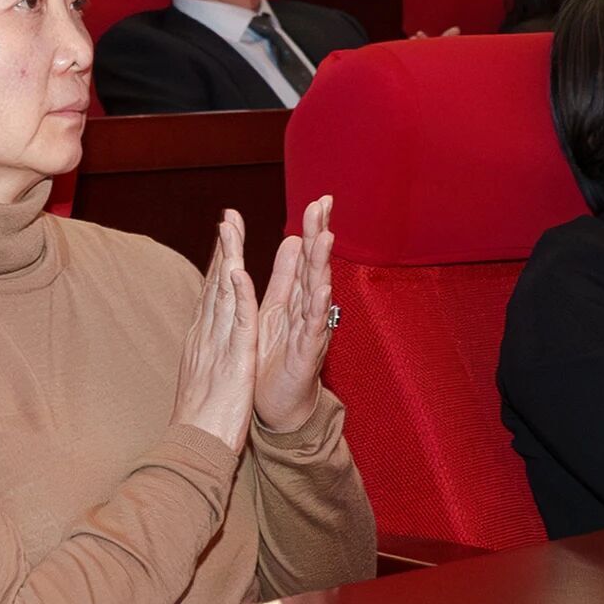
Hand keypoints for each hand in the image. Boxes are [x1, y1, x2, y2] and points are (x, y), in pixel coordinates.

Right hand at [168, 210, 258, 444]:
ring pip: (224, 296)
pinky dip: (238, 294)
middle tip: (228, 218)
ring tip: (231, 228)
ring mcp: (217, 348)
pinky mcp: (232, 361)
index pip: (211, 297)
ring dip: (228, 259)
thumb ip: (205, 361)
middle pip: (214, 287)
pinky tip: (238, 271)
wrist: (193, 450)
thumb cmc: (198, 425)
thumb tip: (204, 351)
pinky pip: (236, 322)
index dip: (217, 265)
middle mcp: (205, 339)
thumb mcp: (201, 384)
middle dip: (222, 250)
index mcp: (201, 344)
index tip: (224, 240)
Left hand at [251, 195, 335, 431]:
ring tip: (325, 238)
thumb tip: (294, 239)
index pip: (306, 257)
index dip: (312, 229)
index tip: (319, 200)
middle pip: (315, 267)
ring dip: (321, 264)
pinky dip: (318, 308)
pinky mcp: (306, 353)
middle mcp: (309, 310)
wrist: (280, 404)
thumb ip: (287, 275)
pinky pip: (313, 328)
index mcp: (298, 298)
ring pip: (318, 293)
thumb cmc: (279, 356)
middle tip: (323, 205)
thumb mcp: (279, 308)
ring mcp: (310, 331)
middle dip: (319, 235)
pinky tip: (323, 289)